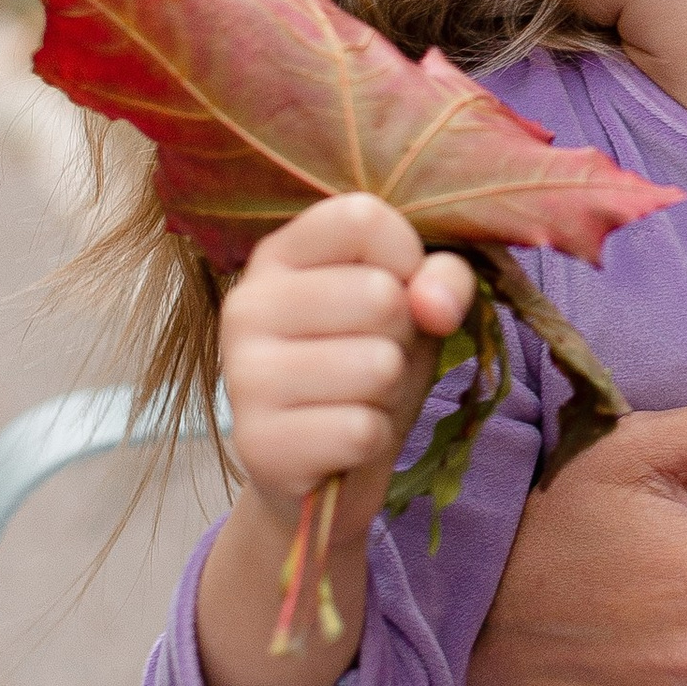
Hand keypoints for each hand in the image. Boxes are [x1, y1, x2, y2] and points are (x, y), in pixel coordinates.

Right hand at [220, 194, 474, 536]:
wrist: (328, 467)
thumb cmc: (369, 363)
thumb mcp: (416, 307)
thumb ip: (443, 278)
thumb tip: (435, 304)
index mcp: (278, 255)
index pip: (362, 218)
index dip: (408, 257)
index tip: (398, 290)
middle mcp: (245, 305)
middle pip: (380, 295)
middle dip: (403, 337)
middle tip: (373, 358)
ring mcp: (243, 375)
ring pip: (377, 365)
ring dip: (390, 391)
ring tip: (358, 397)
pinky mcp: (258, 444)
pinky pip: (361, 429)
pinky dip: (373, 439)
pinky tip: (343, 440)